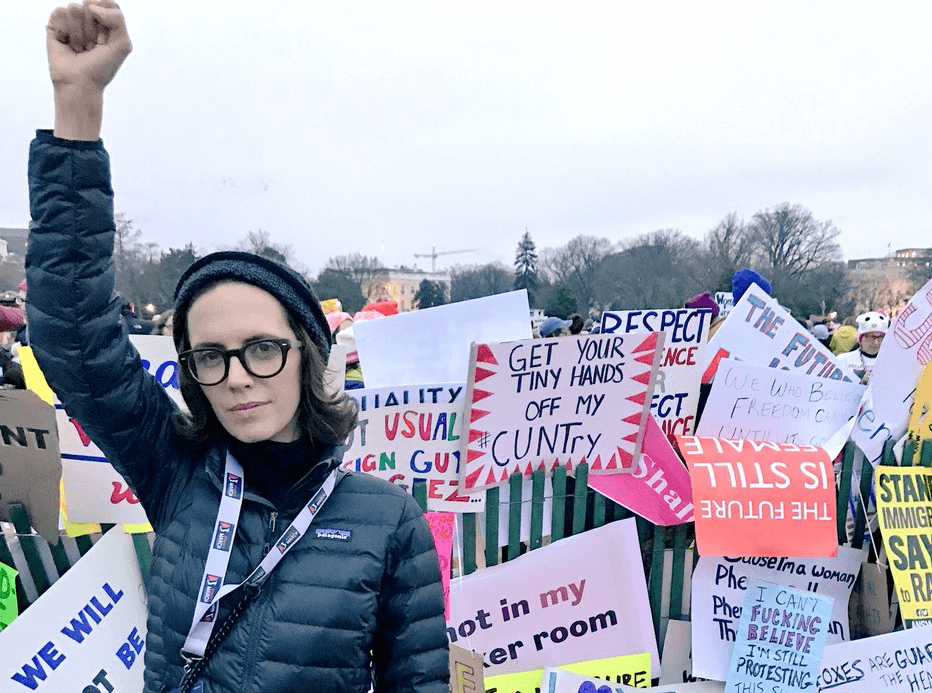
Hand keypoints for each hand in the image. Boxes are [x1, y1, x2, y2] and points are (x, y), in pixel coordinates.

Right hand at [47, 0, 131, 139]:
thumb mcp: (122, 44)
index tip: (106, 40)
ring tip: (80, 48)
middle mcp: (90, 18)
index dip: (107, 20)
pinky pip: (59, 12)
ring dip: (79, 33)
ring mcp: (72, 21)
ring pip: (74, 8)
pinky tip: (67, 44)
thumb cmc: (102, 67)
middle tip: (93, 46)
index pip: (107, 2)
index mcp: (108, 21)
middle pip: (91, 3)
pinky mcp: (55, 24)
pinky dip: (64, 31)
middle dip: (93, 28)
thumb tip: (91, 6)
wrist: (80, 83)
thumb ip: (117, 18)